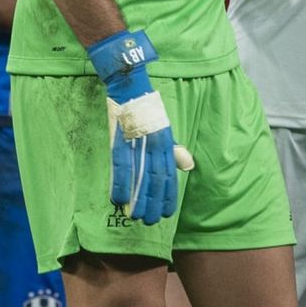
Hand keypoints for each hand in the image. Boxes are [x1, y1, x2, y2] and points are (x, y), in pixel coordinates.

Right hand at [85, 30, 194, 224]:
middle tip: (151, 222)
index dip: (169, 195)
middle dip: (154, 203)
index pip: (170, 175)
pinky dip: (121, 184)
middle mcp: (155, 145)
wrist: (130, 84)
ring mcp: (138, 142)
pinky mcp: (121, 139)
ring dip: (139, 199)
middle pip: (157, 180)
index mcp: (166, 143)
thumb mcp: (165, 127)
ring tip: (136, 217)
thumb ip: (174, 149)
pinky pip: (122, 166)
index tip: (167, 213)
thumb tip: (187, 165)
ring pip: (141, 177)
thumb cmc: (146, 107)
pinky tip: (118, 199)